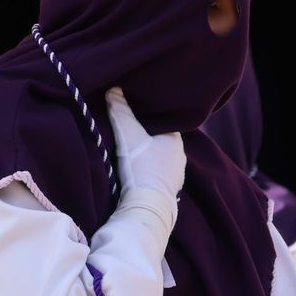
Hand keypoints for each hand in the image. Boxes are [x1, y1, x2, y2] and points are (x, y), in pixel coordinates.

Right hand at [105, 87, 185, 204]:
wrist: (146, 206)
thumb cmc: (141, 167)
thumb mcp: (128, 135)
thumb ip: (121, 111)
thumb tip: (114, 89)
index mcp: (176, 140)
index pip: (166, 122)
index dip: (152, 116)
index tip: (138, 111)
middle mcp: (180, 157)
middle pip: (163, 140)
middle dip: (149, 135)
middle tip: (132, 129)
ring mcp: (176, 176)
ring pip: (161, 158)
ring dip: (149, 155)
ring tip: (132, 149)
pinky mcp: (167, 190)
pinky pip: (158, 174)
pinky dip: (149, 170)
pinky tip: (137, 170)